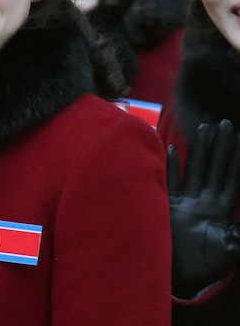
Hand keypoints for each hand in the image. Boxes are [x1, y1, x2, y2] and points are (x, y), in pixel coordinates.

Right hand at [167, 120, 239, 297]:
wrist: (180, 277)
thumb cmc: (206, 266)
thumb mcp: (230, 250)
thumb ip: (234, 236)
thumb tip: (238, 226)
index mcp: (220, 209)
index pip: (230, 178)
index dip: (236, 159)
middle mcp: (203, 200)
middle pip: (213, 167)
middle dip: (220, 146)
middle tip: (225, 123)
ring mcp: (185, 202)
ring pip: (194, 169)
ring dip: (199, 149)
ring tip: (205, 128)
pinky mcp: (168, 206)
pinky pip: (169, 181)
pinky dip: (169, 166)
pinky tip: (170, 149)